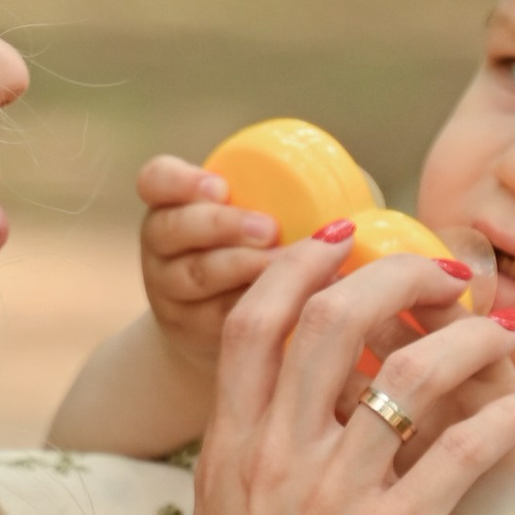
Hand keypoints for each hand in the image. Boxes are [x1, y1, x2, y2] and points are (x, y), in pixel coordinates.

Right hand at [135, 155, 282, 386]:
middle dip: (221, 225)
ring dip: (244, 267)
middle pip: (172, 229)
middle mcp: (164, 248)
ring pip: (195, 276)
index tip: (221, 188)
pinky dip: (262, 308)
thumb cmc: (261, 258)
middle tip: (268, 229)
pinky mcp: (193, 334)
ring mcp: (172, 293)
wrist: (234, 334)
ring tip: (289, 265)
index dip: (180, 181)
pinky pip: (220, 318)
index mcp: (176, 206)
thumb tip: (358, 183)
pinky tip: (299, 301)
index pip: (156, 180)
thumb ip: (290, 196)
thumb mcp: (259, 221)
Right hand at [178, 237, 514, 514]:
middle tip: (444, 274)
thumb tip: (276, 406)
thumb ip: (250, 457)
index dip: (300, 264)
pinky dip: (507, 415)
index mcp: (231, 447)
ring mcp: (334, 495)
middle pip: (334, 319)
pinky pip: (462, 452)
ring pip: (411, 373)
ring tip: (507, 330)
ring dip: (470, 337)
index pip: (257, 320)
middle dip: (395, 277)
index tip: (343, 239)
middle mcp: (278, 457)